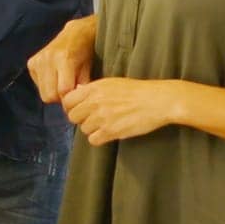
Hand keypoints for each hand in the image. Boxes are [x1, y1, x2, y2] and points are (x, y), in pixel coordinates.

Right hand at [28, 15, 97, 103]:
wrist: (75, 34)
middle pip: (49, 95)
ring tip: (62, 83)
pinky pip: (38, 85)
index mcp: (63, 59)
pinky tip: (54, 76)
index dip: (71, 99)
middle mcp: (47, 59)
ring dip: (53, 92)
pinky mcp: (31, 63)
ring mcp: (37, 60)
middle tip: (69, 91)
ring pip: (43, 93)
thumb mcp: (89, 69)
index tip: (77, 98)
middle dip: (60, 98)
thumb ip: (82, 85)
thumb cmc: (86, 52)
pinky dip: (46, 85)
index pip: (63, 91)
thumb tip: (75, 102)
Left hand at [63, 78, 181, 145]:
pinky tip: (108, 133)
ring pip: (83, 129)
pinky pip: (93, 140)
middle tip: (91, 119)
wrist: (157, 101)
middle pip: (73, 117)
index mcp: (93, 89)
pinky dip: (99, 139)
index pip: (67, 101)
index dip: (70, 107)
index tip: (78, 110)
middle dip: (80, 119)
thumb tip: (77, 91)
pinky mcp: (111, 131)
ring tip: (104, 125)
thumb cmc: (136, 91)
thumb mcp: (111, 83)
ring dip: (91, 129)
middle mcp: (94, 103)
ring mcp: (102, 118)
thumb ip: (92, 89)